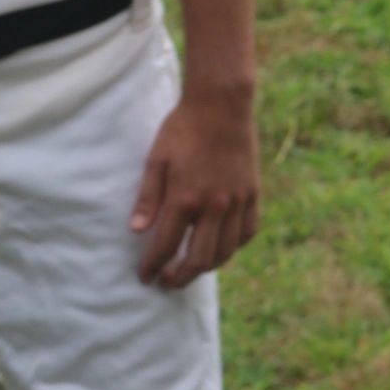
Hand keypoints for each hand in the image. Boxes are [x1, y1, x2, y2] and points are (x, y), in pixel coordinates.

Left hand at [130, 91, 260, 288]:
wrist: (222, 106)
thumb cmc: (183, 130)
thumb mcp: (156, 160)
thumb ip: (147, 198)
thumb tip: (136, 231)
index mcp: (185, 198)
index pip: (167, 245)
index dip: (154, 265)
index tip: (145, 277)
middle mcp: (215, 206)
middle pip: (199, 258)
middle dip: (181, 276)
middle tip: (167, 282)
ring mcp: (237, 202)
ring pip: (225, 251)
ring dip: (207, 267)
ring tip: (190, 270)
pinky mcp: (253, 195)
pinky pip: (246, 233)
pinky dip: (233, 247)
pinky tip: (220, 249)